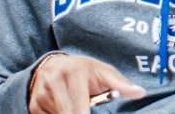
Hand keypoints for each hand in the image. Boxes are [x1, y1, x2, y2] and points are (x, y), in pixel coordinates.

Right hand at [29, 54, 145, 113]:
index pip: (79, 101)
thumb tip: (140, 93)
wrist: (53, 65)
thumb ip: (121, 84)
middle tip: (87, 111)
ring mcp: (41, 93)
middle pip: (67, 113)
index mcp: (74, 71)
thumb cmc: (84, 70)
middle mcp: (54, 80)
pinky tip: (63, 107)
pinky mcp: (34, 104)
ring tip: (75, 104)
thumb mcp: (103, 72)